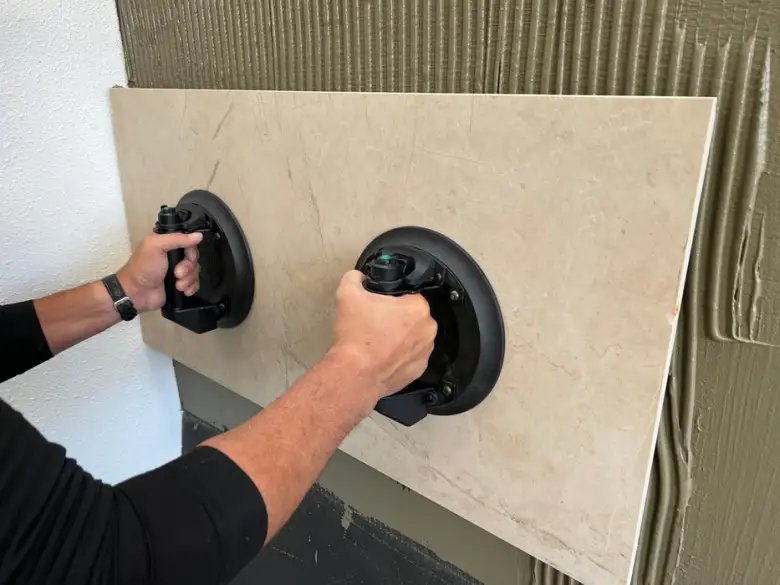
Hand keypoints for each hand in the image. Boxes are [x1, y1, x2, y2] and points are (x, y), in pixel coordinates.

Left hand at [117, 233, 202, 312]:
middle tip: (177, 273)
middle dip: (188, 267)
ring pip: (195, 272)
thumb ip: (177, 238)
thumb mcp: (156, 246)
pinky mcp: (180, 283)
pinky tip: (182, 289)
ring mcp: (177, 270)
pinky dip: (190, 287)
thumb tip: (198, 236)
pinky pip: (195, 283)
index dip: (191, 250)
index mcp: (167, 243)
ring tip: (177, 284)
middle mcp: (173, 256)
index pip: (189, 242)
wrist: (137, 293)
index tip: (186, 257)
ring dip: (188, 279)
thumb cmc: (142, 269)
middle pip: (194, 258)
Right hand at [331, 270, 436, 398]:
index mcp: (418, 308)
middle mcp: (427, 330)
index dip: (392, 299)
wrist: (355, 374)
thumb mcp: (348, 295)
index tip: (380, 306)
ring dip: (400, 337)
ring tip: (378, 341)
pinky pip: (411, 357)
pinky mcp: (418, 370)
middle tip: (376, 323)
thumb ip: (355, 278)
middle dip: (397, 318)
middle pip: (413, 316)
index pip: (410, 295)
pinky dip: (400, 356)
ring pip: (413, 337)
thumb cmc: (356, 337)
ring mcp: (425, 352)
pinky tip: (383, 356)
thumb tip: (358, 277)